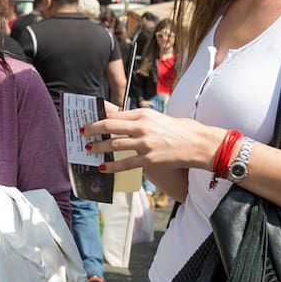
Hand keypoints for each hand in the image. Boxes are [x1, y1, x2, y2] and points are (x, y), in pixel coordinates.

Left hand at [81, 105, 220, 173]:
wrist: (198, 144)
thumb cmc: (179, 129)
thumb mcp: (156, 117)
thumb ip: (137, 118)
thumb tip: (117, 117)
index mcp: (144, 114)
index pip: (115, 114)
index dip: (98, 117)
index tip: (89, 121)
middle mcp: (142, 126)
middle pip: (109, 126)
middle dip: (92, 129)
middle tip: (82, 133)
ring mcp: (145, 144)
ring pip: (114, 145)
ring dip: (98, 148)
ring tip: (89, 149)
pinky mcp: (149, 159)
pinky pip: (125, 163)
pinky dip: (111, 166)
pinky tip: (103, 168)